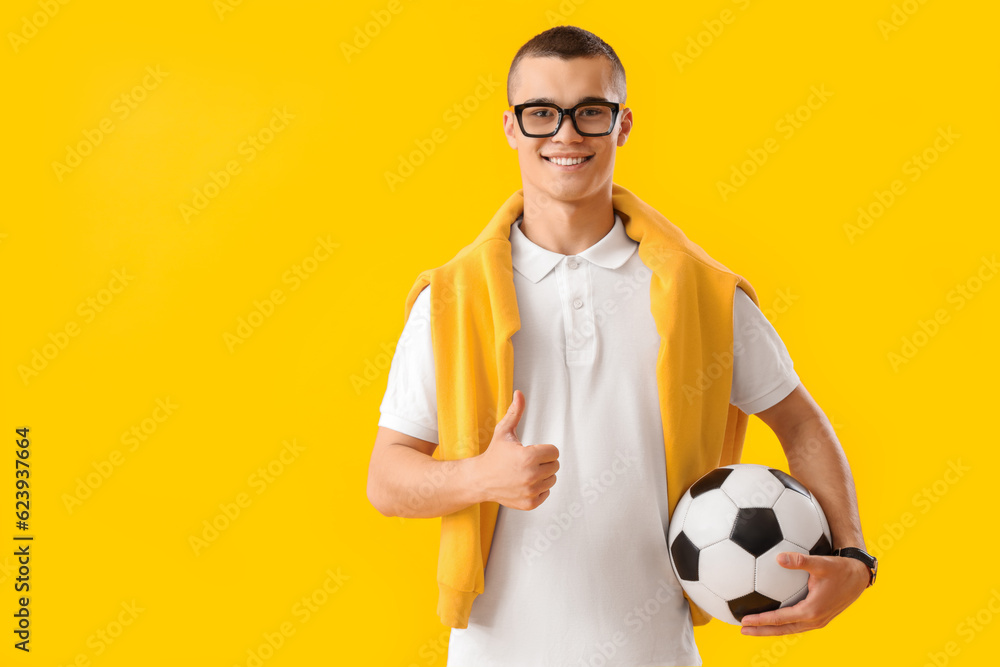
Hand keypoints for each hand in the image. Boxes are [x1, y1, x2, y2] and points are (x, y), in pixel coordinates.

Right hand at [473, 389, 559, 509]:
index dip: (544, 449)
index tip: (532, 450)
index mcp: (528, 457)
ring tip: (526, 472)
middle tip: (528, 461)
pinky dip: (539, 488)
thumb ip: (515, 412)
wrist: (480, 480)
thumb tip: (519, 393)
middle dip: (544, 462)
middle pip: (555, 466)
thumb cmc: (494, 454)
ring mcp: (531, 491)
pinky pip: (546, 493)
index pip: (554, 452)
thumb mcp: (504, 431)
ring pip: (552, 479)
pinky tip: (524, 483)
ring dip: (543, 475)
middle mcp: (531, 475)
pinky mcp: (530, 503)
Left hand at [740, 551, 869, 635]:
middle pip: (782, 629)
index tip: (743, 621)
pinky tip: (772, 618)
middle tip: (742, 630)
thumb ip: (800, 561)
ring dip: (770, 629)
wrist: (859, 576)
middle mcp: (814, 620)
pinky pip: (796, 624)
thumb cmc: (840, 569)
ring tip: (752, 627)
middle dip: (761, 631)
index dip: (761, 620)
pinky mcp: (819, 617)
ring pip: (789, 629)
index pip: (780, 619)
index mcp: (811, 610)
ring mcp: (817, 621)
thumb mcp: (821, 563)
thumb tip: (779, 558)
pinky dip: (782, 624)